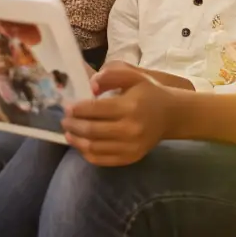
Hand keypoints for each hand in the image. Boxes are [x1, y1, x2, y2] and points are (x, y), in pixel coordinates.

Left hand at [63, 64, 179, 165]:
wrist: (171, 115)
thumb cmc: (148, 93)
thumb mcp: (133, 76)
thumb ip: (111, 75)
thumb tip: (90, 85)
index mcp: (130, 107)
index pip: (96, 109)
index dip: (77, 109)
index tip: (67, 107)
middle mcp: (130, 129)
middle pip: (92, 130)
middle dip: (73, 125)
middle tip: (64, 120)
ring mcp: (130, 147)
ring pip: (94, 147)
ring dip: (77, 141)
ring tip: (68, 133)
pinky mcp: (130, 158)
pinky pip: (102, 160)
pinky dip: (87, 154)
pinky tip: (81, 145)